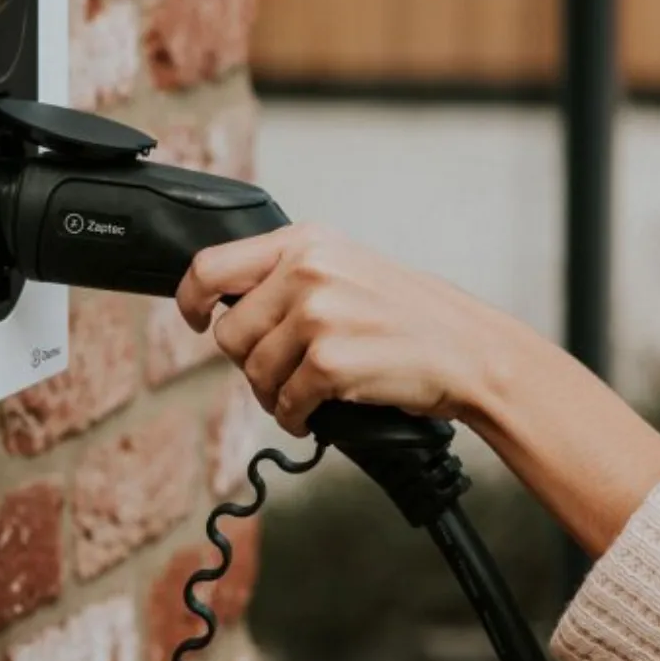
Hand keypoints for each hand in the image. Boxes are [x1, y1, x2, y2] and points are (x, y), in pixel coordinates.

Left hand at [176, 223, 501, 437]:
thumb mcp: (347, 268)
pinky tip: (317, 413)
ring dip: (274, 395)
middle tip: (281, 373)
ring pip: (253, 372)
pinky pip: (283, 402)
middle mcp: (306, 270)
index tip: (192, 320)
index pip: (211, 265)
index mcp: (306, 242)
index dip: (189, 299)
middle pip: (228, 332)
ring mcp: (318, 314)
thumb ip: (290, 276)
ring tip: (306, 393)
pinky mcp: (329, 361)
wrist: (470, 350)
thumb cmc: (411, 317)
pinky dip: (295, 417)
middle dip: (249, 363)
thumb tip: (227, 307)